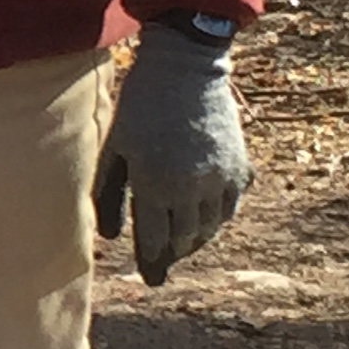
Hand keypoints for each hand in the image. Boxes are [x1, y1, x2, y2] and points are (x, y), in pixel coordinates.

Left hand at [93, 21, 250, 284]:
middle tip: (164, 263)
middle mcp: (191, 188)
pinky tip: (204, 221)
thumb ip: (109, 193)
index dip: (152, 261)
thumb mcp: (116, 147)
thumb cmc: (140, 106)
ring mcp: (220, 179)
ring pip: (210, 227)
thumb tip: (111, 238)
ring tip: (183, 245)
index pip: (156, 240)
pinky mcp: (240, 168)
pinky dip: (217, 220)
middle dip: (173, 254)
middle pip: (185, 239)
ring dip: (195, 240)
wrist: (185, 70)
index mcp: (155, 184)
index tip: (150, 279)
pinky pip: (230, 208)